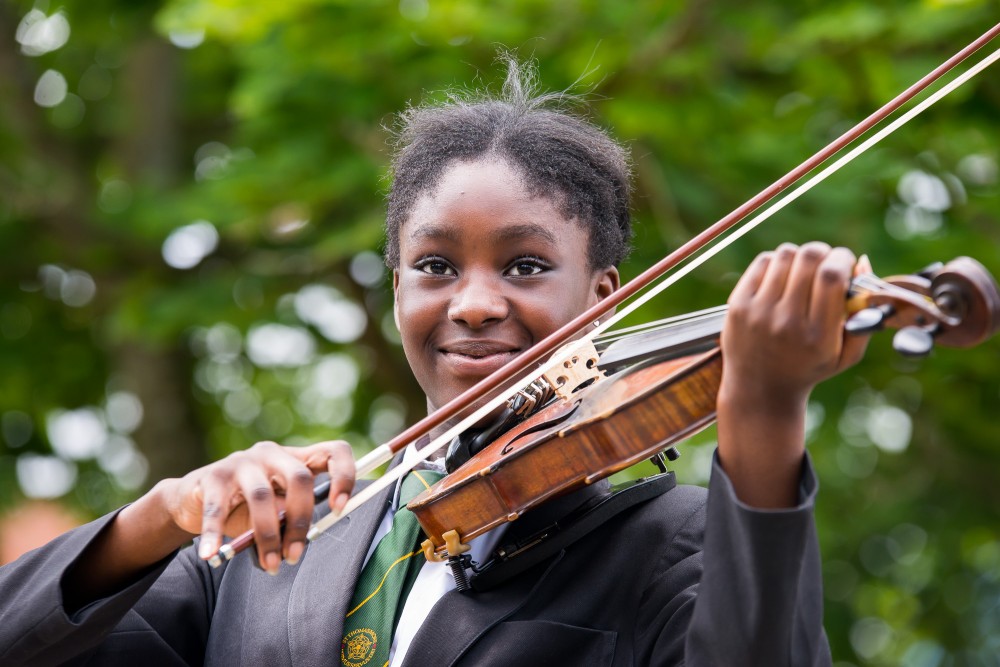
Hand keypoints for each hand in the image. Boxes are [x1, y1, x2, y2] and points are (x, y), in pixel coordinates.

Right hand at [160, 440, 355, 573]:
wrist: (196, 499)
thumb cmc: (245, 508)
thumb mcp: (276, 511)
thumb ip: (290, 521)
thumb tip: (297, 547)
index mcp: (296, 458)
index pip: (333, 452)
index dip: (343, 476)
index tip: (340, 508)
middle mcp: (272, 454)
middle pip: (299, 478)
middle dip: (301, 520)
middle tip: (296, 554)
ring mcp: (242, 461)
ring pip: (262, 496)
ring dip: (268, 535)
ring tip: (269, 564)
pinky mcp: (214, 476)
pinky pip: (218, 509)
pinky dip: (215, 534)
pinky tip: (211, 553)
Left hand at [721, 241, 869, 405]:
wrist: (759, 390)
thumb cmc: (809, 368)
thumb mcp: (846, 354)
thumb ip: (864, 312)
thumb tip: (863, 261)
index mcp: (818, 336)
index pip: (831, 276)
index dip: (843, 258)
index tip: (845, 262)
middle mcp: (786, 322)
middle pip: (809, 258)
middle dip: (824, 253)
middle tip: (826, 263)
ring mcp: (758, 313)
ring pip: (785, 255)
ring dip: (800, 256)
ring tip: (803, 272)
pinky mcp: (738, 305)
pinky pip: (763, 262)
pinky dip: (778, 262)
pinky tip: (782, 277)